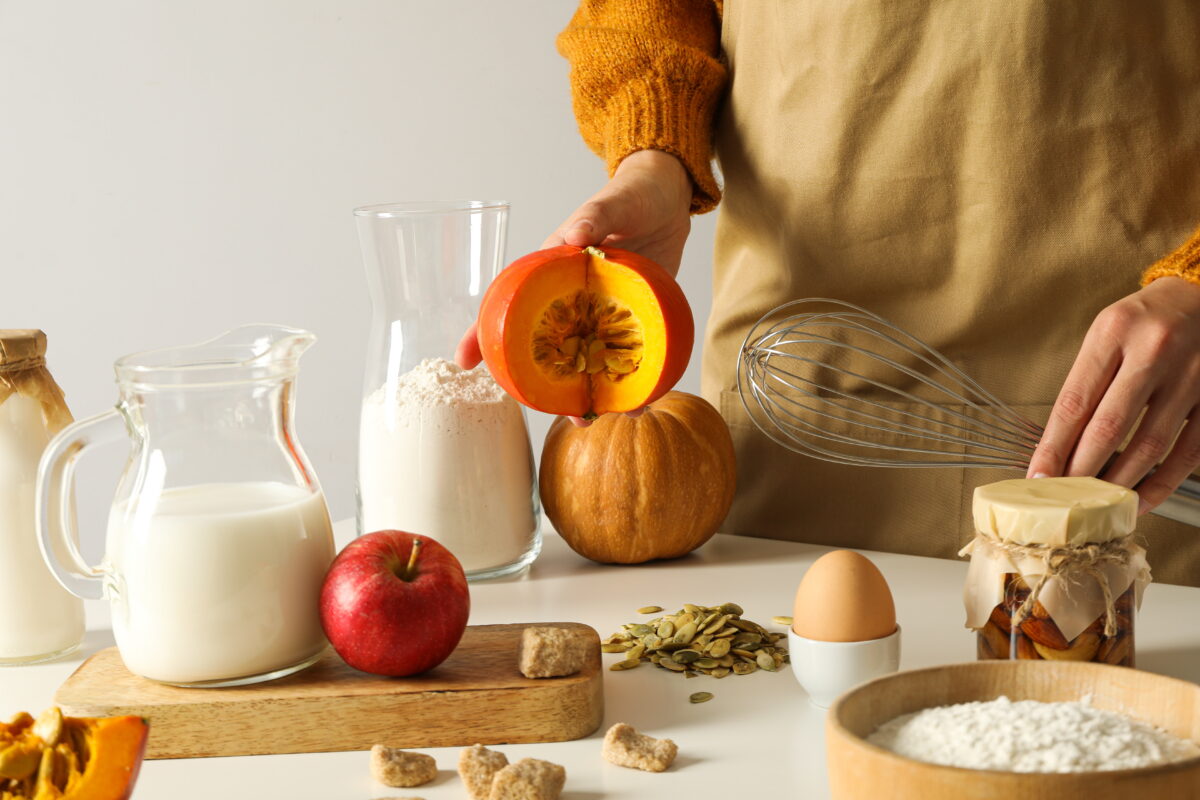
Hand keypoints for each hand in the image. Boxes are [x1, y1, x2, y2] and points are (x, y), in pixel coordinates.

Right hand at [456, 149, 693, 424]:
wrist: (670, 200)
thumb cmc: (633, 195)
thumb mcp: (612, 202)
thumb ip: (592, 218)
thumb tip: (574, 235)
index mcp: (552, 274)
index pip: (508, 305)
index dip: (482, 333)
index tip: (464, 362)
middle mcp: (573, 301)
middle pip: (548, 350)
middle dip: (547, 386)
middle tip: (562, 414)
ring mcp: (604, 314)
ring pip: (589, 361)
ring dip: (594, 390)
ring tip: (606, 415)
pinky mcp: (635, 320)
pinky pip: (628, 356)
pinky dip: (633, 378)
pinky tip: (641, 399)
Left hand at [1027, 276, 1199, 512]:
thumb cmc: (1147, 319)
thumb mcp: (1107, 332)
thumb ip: (1087, 380)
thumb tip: (1059, 444)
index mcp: (1114, 331)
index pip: (1074, 402)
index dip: (1053, 446)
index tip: (1038, 475)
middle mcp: (1154, 351)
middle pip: (1108, 426)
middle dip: (1081, 470)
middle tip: (1063, 497)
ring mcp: (1191, 375)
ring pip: (1149, 445)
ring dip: (1119, 482)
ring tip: (1097, 504)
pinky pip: (1187, 452)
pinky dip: (1161, 482)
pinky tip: (1140, 498)